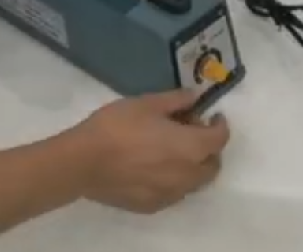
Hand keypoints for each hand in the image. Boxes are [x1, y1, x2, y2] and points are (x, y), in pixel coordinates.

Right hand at [71, 89, 229, 213]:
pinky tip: (154, 168)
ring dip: (193, 166)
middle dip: (209, 149)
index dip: (220, 125)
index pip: (220, 138)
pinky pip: (174, 193)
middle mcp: (187, 175)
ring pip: (194, 182)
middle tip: (192, 133)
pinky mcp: (152, 205)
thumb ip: (177, 100)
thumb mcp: (147, 103)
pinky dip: (174, 180)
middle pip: (212, 165)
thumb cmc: (117, 127)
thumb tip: (195, 97)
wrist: (82, 162)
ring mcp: (170, 194)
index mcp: (191, 147)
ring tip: (172, 151)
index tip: (212, 116)